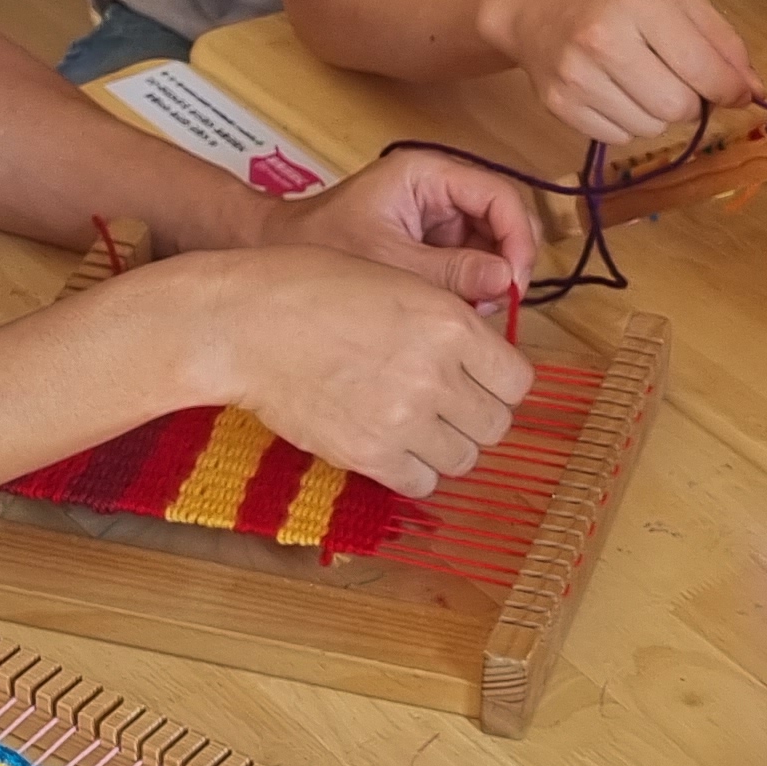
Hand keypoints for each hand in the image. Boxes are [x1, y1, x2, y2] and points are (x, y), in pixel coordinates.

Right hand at [184, 249, 532, 498]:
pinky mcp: (368, 455)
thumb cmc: (313, 289)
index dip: (500, 384)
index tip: (479, 382)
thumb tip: (483, 367)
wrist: (247, 323)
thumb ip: (448, 323)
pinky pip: (421, 484)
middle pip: (496, 425)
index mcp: (450, 323)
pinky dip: (413, 472)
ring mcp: (403, 419)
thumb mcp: (399, 281)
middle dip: (476, 418)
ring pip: (464, 460)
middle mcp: (436, 374)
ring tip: (415, 426)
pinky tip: (392, 447)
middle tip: (445, 406)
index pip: (519, 381)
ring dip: (446, 447)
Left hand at [261, 149, 536, 312]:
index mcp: (427, 173)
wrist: (273, 254)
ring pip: (490, 244)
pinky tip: (453, 310)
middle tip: (495, 305)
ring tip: (469, 310)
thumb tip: (508, 283)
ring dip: (489, 279)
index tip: (516, 282)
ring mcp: (436, 215)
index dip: (518, 237)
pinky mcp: (431, 242)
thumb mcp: (388, 261)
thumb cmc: (319, 245)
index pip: (499, 194)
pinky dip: (470, 288)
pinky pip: (469, 262)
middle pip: (501, 219)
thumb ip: (449, 272)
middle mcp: (439, 188)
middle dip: (505, 263)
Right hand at [489, 0, 763, 145]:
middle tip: (677, 79)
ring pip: (650, 129)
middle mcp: (604, 39)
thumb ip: (720, 40)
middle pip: (678, 108)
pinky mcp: (558, 104)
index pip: (704, 69)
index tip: (735, 92)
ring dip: (658, 113)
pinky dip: (628, 122)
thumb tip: (754, 92)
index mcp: (640, 0)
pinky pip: (619, 137)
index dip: (730, 89)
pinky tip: (615, 91)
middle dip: (691, 102)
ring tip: (641, 80)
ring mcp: (577, 75)